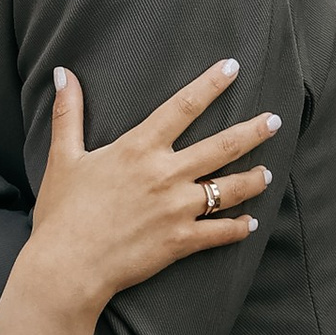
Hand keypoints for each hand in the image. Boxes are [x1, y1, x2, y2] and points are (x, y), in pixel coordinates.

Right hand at [27, 63, 275, 317]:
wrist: (67, 266)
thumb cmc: (62, 213)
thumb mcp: (63, 157)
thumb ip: (68, 113)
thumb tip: (61, 73)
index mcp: (139, 148)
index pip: (183, 106)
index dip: (211, 84)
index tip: (232, 68)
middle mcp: (165, 174)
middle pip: (222, 146)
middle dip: (253, 131)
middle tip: (274, 121)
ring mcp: (177, 208)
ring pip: (229, 189)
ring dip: (253, 179)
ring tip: (267, 174)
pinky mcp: (181, 241)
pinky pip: (221, 232)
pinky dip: (239, 228)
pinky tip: (250, 223)